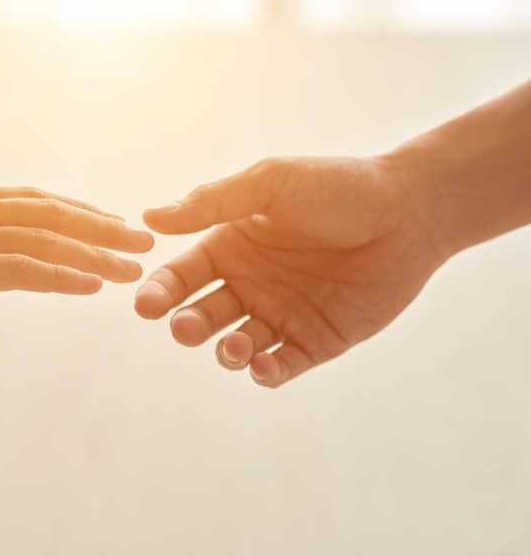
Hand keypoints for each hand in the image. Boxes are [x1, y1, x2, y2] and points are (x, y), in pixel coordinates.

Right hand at [135, 156, 449, 387]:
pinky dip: (266, 372)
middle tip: (184, 327)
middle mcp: (250, 283)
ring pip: (237, 345)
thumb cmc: (337, 188)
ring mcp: (282, 314)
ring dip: (226, 352)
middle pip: (202, 314)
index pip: (182, 274)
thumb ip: (213, 202)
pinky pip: (281, 364)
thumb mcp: (271, 184)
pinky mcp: (316, 340)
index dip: (160, 291)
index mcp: (232, 245)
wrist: (410, 211)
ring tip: (234, 347)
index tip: (145, 304)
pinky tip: (261, 366)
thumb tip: (150, 218)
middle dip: (187, 325)